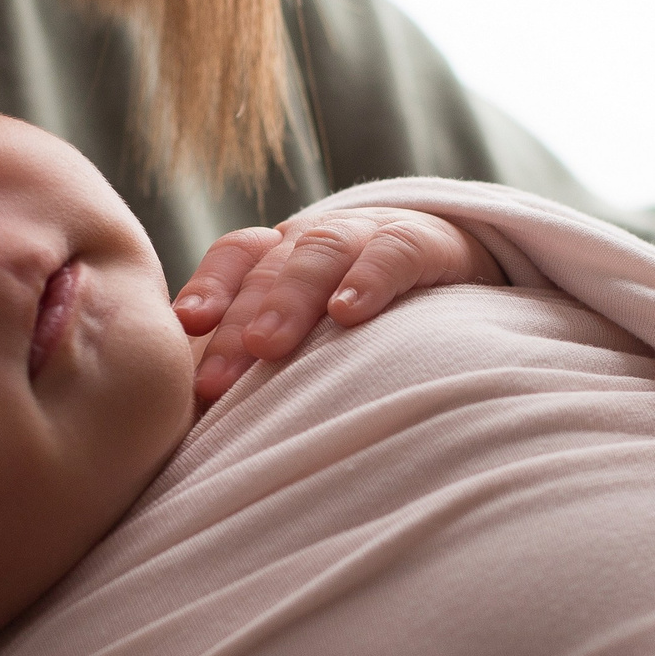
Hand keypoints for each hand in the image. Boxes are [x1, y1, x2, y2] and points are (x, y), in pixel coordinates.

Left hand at [176, 206, 503, 400]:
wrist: (466, 267)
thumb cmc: (372, 321)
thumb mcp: (317, 329)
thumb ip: (264, 360)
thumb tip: (197, 420)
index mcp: (285, 255)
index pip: (238, 257)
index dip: (211, 286)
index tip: (188, 327)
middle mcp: (320, 239)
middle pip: (270, 269)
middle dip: (239, 323)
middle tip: (215, 380)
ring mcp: (369, 235)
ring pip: (321, 253)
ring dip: (291, 299)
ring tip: (269, 347)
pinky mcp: (426, 241)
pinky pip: (393, 252)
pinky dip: (369, 278)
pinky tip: (350, 312)